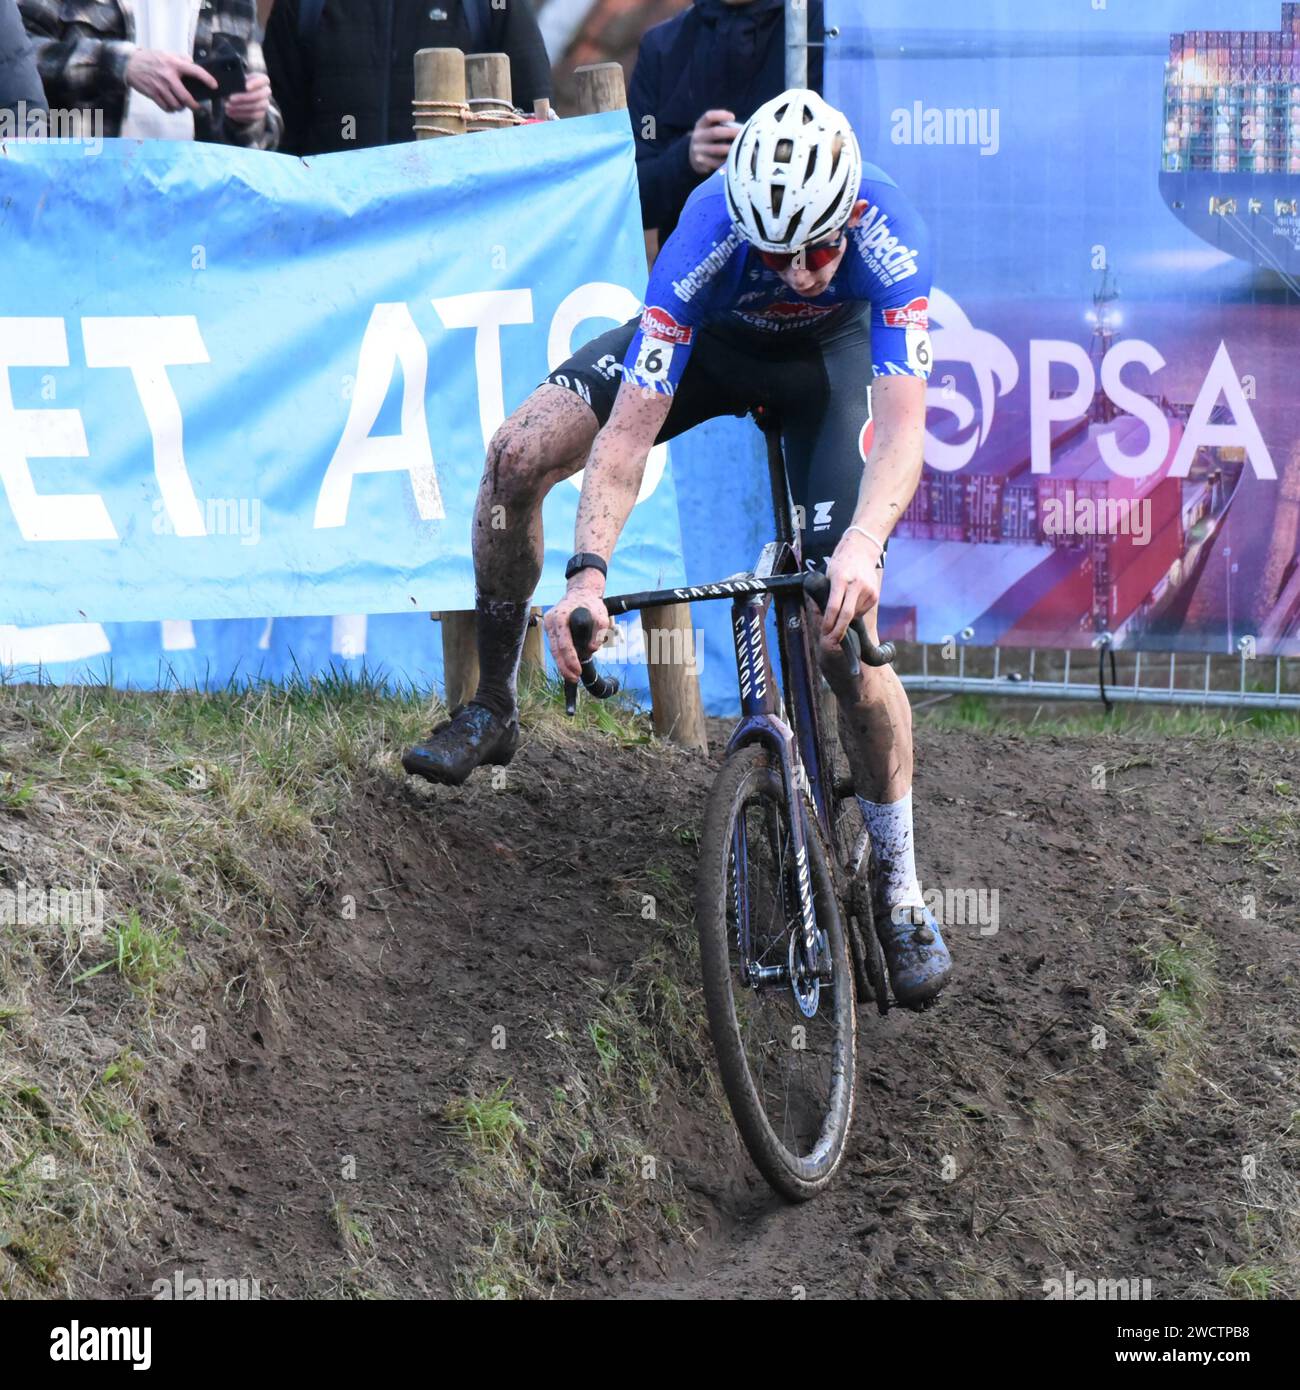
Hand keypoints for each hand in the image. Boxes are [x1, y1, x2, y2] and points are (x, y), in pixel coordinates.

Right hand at [125, 49, 214, 112]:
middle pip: (186, 98)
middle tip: (197, 107)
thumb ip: (181, 59)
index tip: (214, 86)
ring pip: (177, 105)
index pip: (195, 71)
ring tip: (181, 104)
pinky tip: (171, 106)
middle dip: (194, 106)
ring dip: (181, 107)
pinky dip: (171, 109)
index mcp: (174, 64)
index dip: (207, 79)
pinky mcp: (153, 94)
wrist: (129, 63)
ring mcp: (160, 86)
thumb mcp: (166, 54)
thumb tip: (193, 64)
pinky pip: (167, 108)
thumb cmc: (150, 59)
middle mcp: (168, 76)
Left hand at [225, 72, 269, 125]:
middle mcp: (265, 92)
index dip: (255, 83)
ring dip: (240, 107)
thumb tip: (222, 83)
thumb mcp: (234, 80)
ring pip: (255, 106)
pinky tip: (231, 112)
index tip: (245, 86)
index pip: (264, 80)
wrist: (237, 98)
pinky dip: (240, 114)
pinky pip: (252, 115)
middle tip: (230, 98)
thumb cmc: (236, 85)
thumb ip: (230, 80)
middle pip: (260, 95)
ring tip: (227, 106)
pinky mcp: (260, 114)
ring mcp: (264, 104)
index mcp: (261, 80)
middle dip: (244, 97)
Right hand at [544, 580, 609, 683]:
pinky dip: (561, 656)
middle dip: (564, 667)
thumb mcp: (601, 615)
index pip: (564, 644)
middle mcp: (551, 621)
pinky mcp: (550, 628)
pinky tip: (567, 665)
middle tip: (574, 678)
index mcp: (561, 617)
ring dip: (562, 663)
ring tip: (571, 675)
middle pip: (555, 650)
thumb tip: (593, 649)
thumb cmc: (591, 603)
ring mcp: (548, 625)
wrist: (581, 592)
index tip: (577, 671)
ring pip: (553, 649)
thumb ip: (599, 631)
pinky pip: (555, 645)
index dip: (571, 659)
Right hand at [689, 109, 738, 174]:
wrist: (692, 155)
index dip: (721, 115)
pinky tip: (735, 157)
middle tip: (743, 133)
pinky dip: (727, 160)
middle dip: (731, 132)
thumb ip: (720, 124)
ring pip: (718, 149)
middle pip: (715, 132)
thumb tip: (742, 126)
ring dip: (731, 147)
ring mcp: (698, 150)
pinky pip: (717, 162)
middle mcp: (697, 136)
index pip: (709, 116)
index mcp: (700, 125)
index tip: (733, 117)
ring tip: (741, 146)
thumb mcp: (708, 128)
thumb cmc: (708, 138)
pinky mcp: (701, 163)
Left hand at [820, 530, 883, 650]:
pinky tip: (852, 601)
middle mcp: (856, 585)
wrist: (861, 550)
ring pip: (854, 614)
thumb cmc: (840, 563)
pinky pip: (862, 611)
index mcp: (841, 579)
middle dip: (838, 631)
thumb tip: (822, 616)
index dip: (828, 622)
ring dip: (846, 619)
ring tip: (842, 607)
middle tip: (831, 641)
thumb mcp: (828, 575)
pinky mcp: (875, 595)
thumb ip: (826, 595)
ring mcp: (868, 590)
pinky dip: (855, 612)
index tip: (824, 632)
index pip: (833, 607)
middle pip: (847, 615)